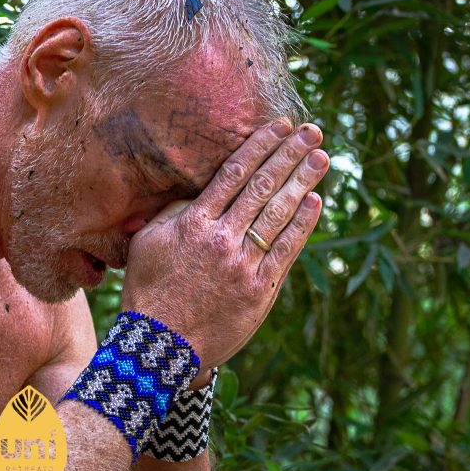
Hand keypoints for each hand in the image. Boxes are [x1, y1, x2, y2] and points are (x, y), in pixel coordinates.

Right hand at [120, 118, 328, 367]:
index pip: (234, 173)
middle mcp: (221, 238)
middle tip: (313, 132)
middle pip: (262, 186)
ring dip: (303, 182)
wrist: (160, 344)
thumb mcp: (147, 243)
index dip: (260, 146)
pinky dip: (302, 225)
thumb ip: (173, 212)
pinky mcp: (259, 290)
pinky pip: (285, 250)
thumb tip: (199, 190)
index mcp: (193, 222)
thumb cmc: (148, 290)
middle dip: (290, 155)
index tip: (280, 126)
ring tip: (321, 158)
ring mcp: (242, 264)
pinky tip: (315, 202)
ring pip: (278, 214)